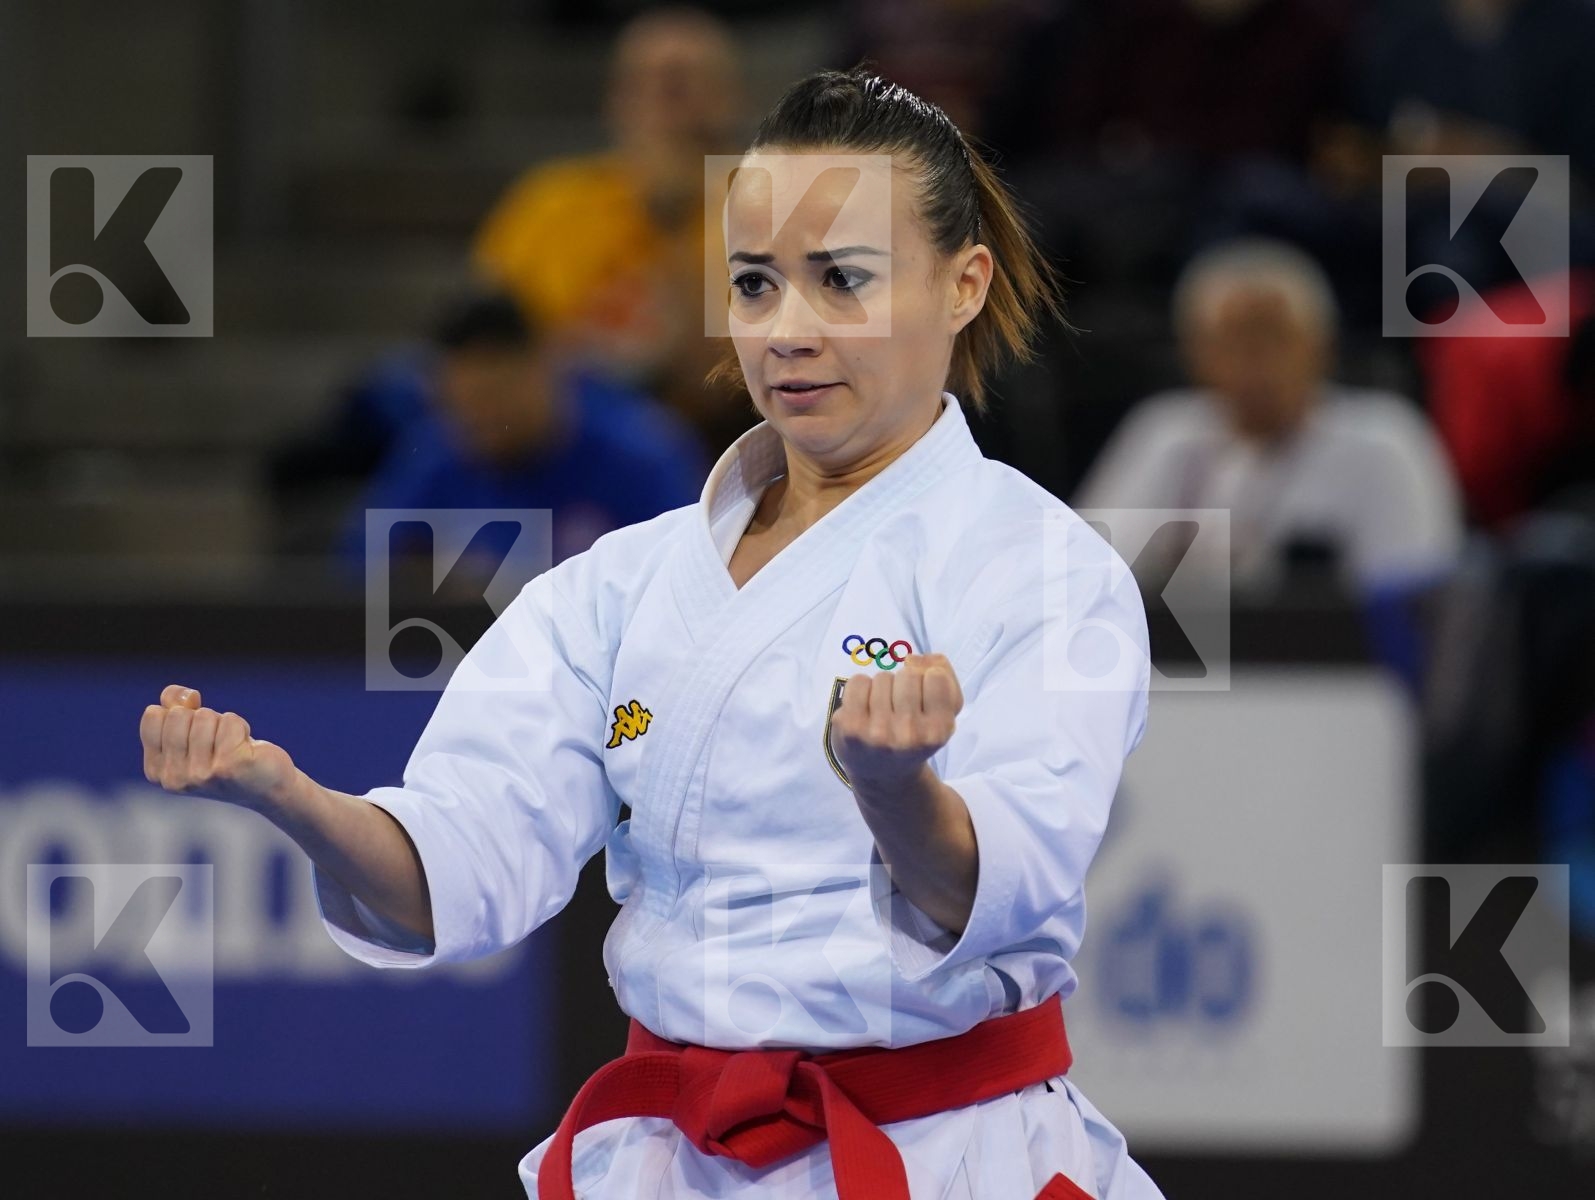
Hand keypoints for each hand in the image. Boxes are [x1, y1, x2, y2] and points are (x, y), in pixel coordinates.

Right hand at [140, 684, 298, 812]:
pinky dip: (241, 726)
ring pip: (204, 716)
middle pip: (178, 714)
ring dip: (223, 723)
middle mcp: (174, 778)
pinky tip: (245, 748)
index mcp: (157, 771)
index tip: (196, 731)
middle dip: (204, 718)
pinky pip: (230, 721)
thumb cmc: (227, 755)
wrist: (269, 787)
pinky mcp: (229, 766)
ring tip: (232, 746)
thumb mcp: (192, 733)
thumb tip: (186, 695)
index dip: (180, 712)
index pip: (153, 715)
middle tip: (219, 741)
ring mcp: (201, 775)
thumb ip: (175, 707)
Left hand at [830, 653, 963, 794]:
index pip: (936, 676)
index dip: (928, 680)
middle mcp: (909, 735)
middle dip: (904, 684)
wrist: (882, 775)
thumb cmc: (916, 736)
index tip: (923, 698)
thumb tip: (925, 658)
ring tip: (882, 712)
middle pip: (908, 674)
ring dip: (882, 688)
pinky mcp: (850, 727)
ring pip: (883, 677)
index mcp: (938, 731)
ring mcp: (877, 732)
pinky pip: (859, 681)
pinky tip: (865, 710)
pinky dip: (861, 689)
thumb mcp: (944, 714)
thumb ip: (947, 678)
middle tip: (900, 708)